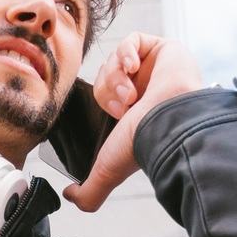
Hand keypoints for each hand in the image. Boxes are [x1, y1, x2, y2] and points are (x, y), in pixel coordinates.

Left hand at [63, 32, 203, 212]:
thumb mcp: (107, 171)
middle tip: (126, 104)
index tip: (116, 115)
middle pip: (107, 74)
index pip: (103, 94)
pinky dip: (127, 52)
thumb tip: (69, 196)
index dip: (104, 99)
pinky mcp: (164, 49)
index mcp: (132, 112)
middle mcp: (145, 89)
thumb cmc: (143, 144)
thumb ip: (89, 193)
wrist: (168, 123)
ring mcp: (155, 69)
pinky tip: (133, 67)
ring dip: (119, 75)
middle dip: (111, 89)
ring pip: (117, 59)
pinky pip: (133, 39)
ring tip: (133, 91)